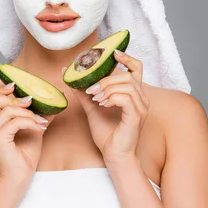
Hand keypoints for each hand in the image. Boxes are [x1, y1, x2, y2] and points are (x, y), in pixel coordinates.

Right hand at [0, 83, 56, 184]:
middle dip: (16, 99)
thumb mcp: (33, 130)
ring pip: (7, 109)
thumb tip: (53, 103)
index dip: (1, 88)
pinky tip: (39, 129)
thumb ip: (38, 115)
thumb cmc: (23, 158)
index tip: (16, 87)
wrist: (18, 179)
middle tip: (32, 105)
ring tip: (39, 121)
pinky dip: (30, 122)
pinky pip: (15, 122)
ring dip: (27, 113)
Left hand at [67, 50, 148, 164]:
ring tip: (95, 98)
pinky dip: (112, 98)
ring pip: (126, 85)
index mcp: (133, 93)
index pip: (136, 68)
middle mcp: (141, 98)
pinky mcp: (137, 116)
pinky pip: (126, 98)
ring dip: (107, 88)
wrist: (112, 154)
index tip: (113, 53)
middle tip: (91, 89)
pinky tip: (102, 104)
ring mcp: (141, 107)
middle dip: (106, 78)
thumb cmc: (106, 131)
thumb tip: (67, 73)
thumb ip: (82, 90)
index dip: (126, 57)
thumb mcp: (90, 106)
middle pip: (126, 75)